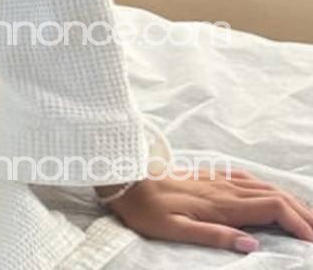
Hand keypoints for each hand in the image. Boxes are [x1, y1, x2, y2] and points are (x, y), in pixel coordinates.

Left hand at [103, 166, 312, 254]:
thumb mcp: (175, 230)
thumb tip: (251, 244)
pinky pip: (248, 179)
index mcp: (221, 204)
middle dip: (302, 213)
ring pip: (264, 186)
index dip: (297, 222)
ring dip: (289, 200)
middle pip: (275, 195)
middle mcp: (224, 188)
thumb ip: (213, 236)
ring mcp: (218, 179)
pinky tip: (271, 194)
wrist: (126, 181)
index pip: (271, 207)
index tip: (312, 242)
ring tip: (306, 219)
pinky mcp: (210, 176)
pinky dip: (268, 188)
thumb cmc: (148, 211)